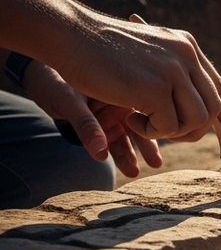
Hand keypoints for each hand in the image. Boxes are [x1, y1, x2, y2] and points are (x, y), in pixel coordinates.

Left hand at [22, 60, 162, 177]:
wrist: (35, 77)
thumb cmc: (53, 80)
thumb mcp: (70, 102)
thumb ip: (86, 127)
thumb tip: (101, 154)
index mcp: (121, 89)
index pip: (147, 108)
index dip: (155, 125)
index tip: (157, 140)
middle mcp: (121, 103)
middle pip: (141, 125)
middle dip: (147, 145)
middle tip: (156, 164)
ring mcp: (111, 116)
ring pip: (126, 137)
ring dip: (129, 155)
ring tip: (133, 172)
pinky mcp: (101, 125)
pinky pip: (112, 142)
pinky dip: (116, 154)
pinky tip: (122, 167)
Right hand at [57, 11, 220, 143]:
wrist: (70, 34)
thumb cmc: (101, 49)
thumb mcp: (148, 54)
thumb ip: (173, 72)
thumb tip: (200, 104)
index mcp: (186, 46)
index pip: (218, 86)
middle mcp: (186, 56)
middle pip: (211, 109)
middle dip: (194, 130)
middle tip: (166, 133)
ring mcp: (172, 71)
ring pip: (195, 120)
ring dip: (170, 132)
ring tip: (143, 123)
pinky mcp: (155, 88)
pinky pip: (168, 127)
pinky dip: (149, 132)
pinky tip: (129, 117)